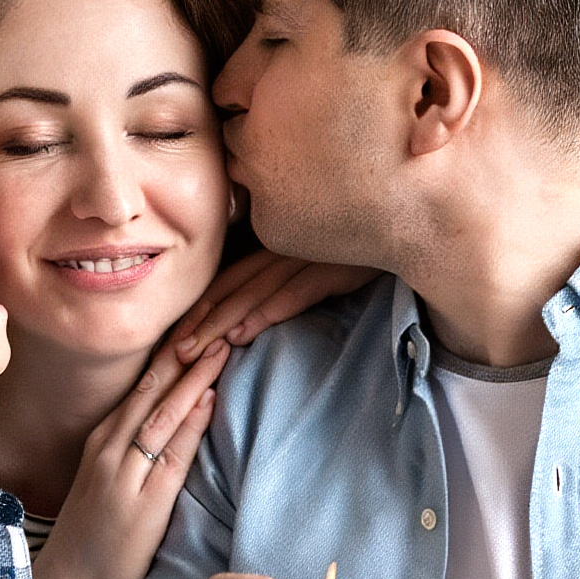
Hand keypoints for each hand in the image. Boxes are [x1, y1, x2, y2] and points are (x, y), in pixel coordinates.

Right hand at [28, 336, 230, 578]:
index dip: (175, 349)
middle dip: (188, 348)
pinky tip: (209, 398)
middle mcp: (110, 448)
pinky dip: (189, 422)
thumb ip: (137, 452)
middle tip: (220, 311)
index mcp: (104, 440)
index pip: (145, 383)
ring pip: (162, 412)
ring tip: (224, 342)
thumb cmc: (93, 541)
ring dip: (194, 375)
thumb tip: (178, 421)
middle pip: (154, 386)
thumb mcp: (109, 484)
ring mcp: (123, 474)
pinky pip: (170, 454)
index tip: (204, 317)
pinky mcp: (141, 504)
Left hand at [172, 250, 374, 360]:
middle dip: (199, 322)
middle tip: (171, 354)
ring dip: (221, 324)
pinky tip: (243, 335)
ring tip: (195, 351)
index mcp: (276, 247)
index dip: (199, 308)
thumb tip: (255, 316)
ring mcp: (305, 258)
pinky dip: (265, 315)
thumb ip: (288, 279)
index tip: (173, 337)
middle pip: (231, 288)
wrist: (407, 224)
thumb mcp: (317, 261)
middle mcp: (283, 250)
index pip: (227, 280)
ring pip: (253, 294)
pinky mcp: (330, 269)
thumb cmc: (360, 247)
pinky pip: (292, 294)